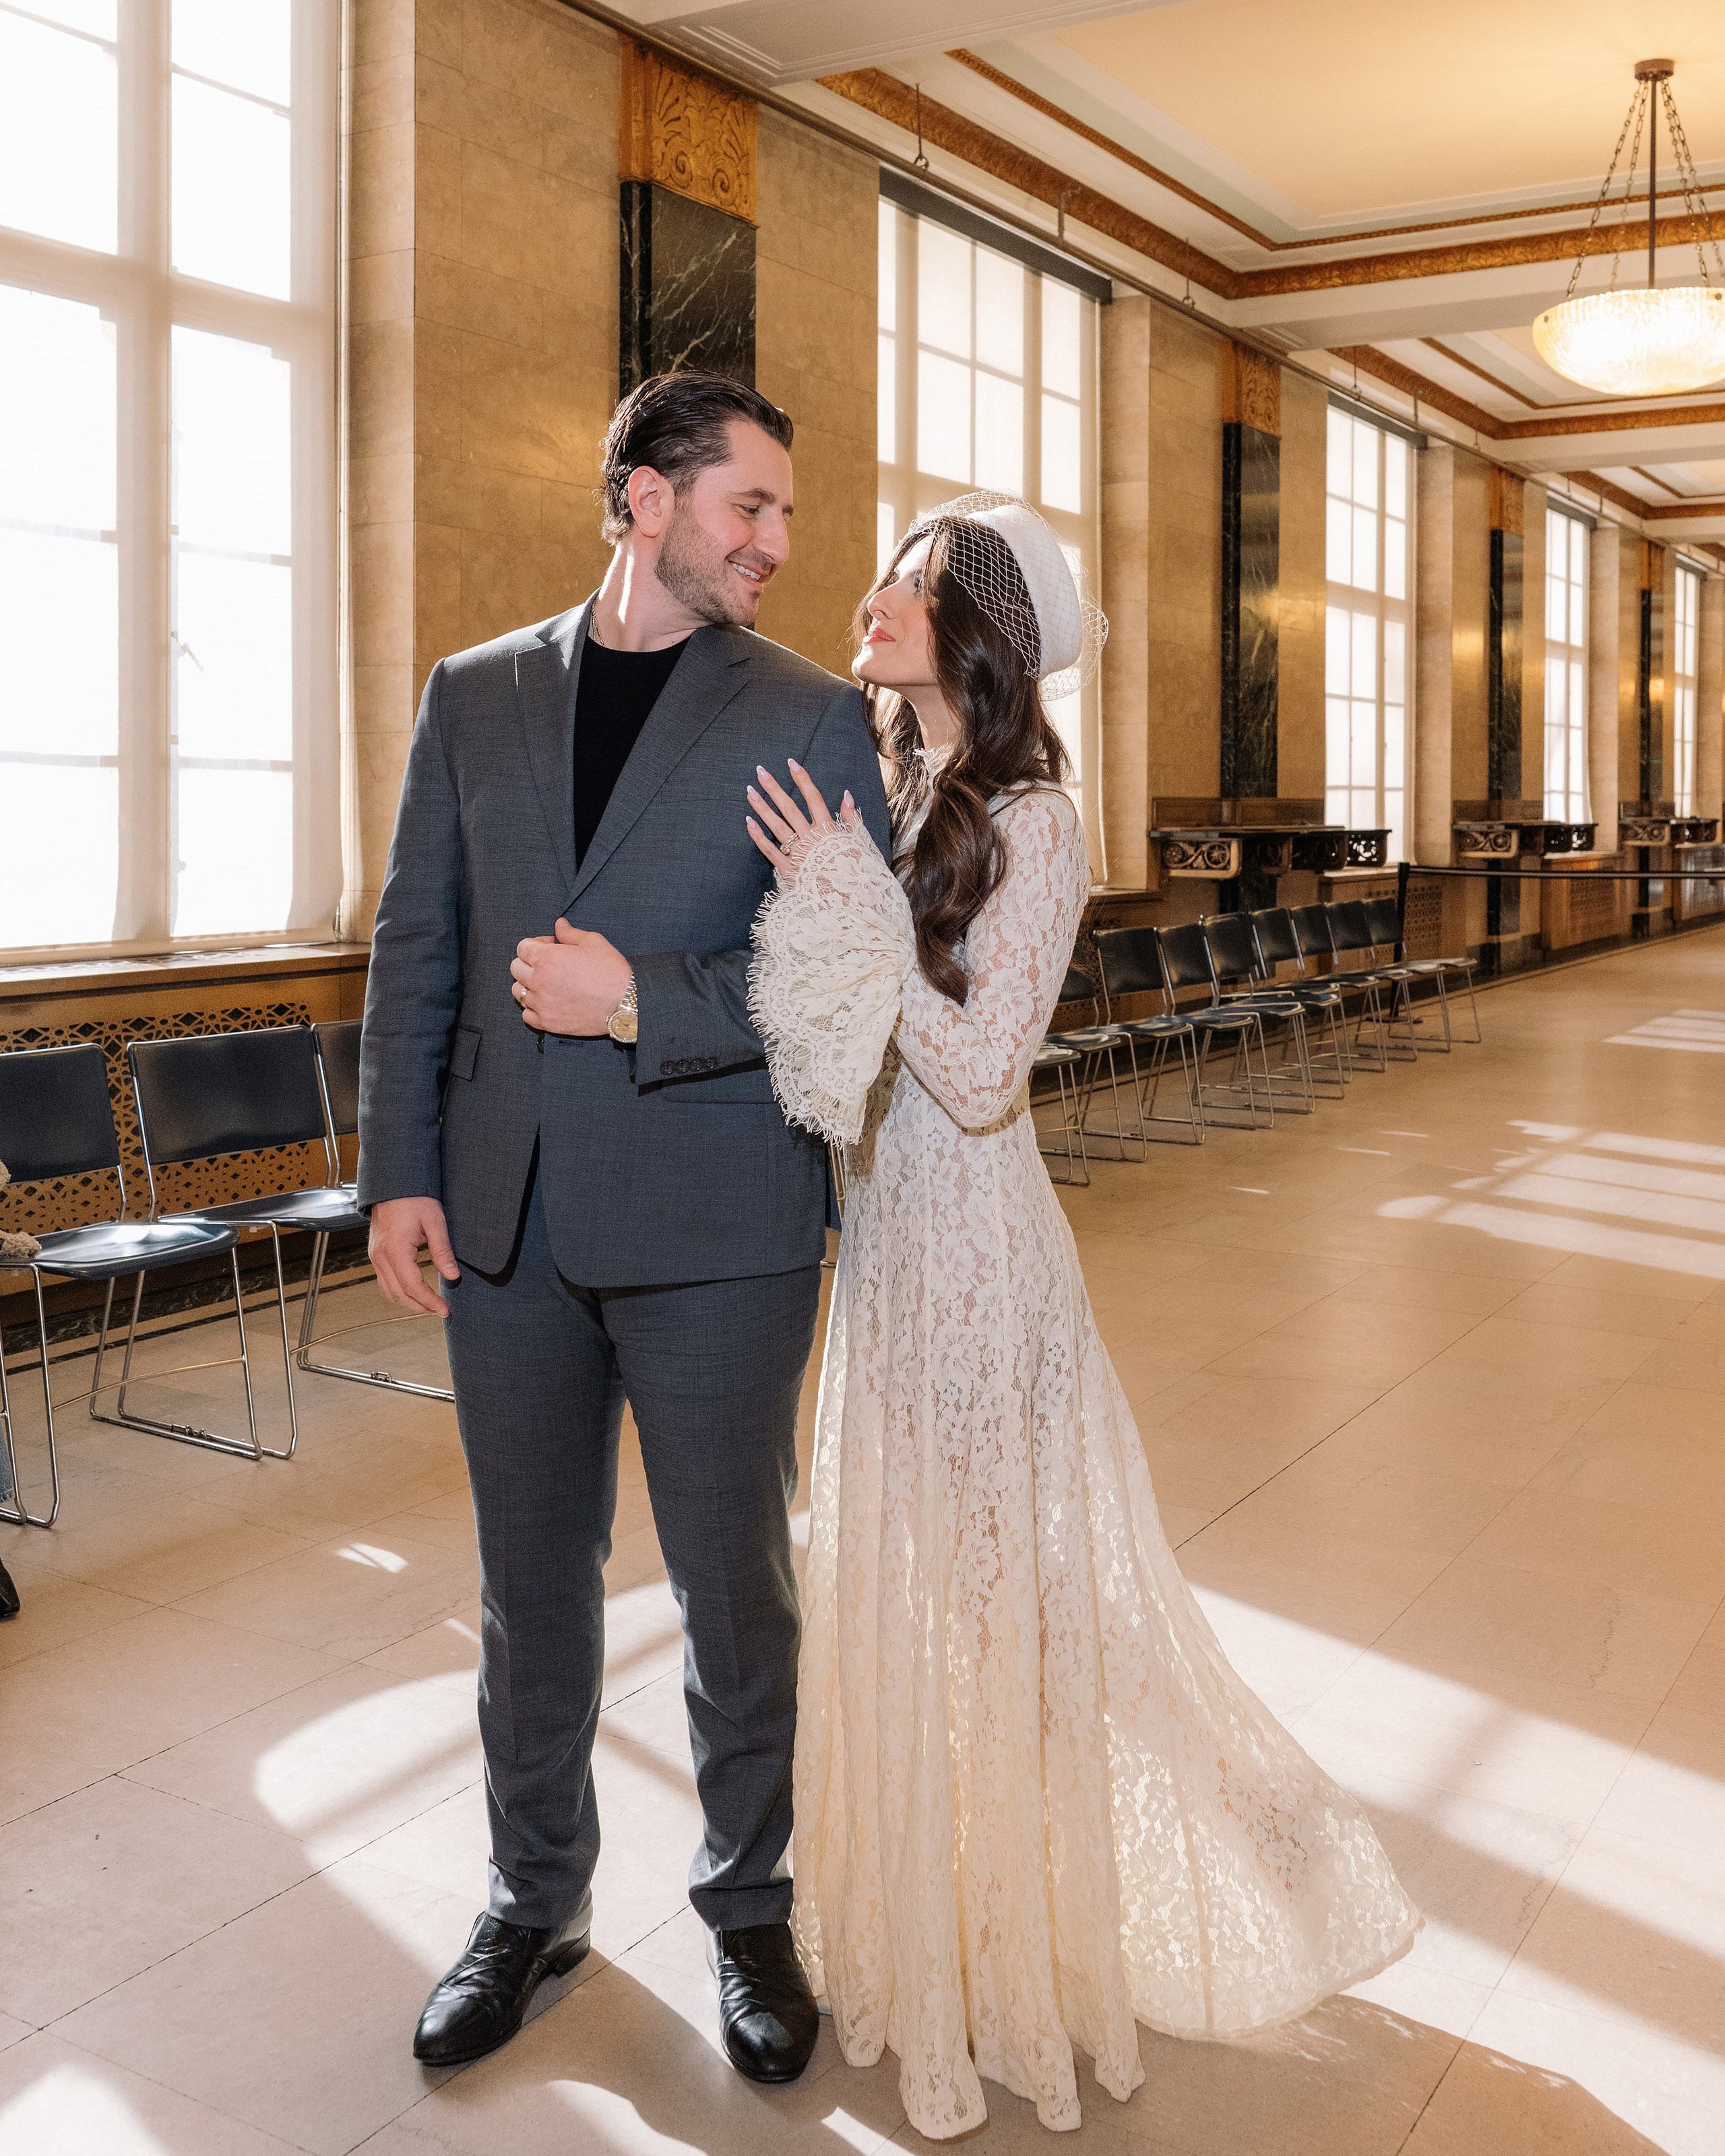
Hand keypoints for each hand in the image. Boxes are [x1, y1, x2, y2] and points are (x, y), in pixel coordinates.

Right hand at [369, 1196, 458, 1317]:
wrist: (394, 1183)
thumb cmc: (414, 1198)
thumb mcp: (435, 1222)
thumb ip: (443, 1251)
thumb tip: (453, 1276)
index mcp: (395, 1250)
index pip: (413, 1287)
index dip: (430, 1302)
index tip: (445, 1309)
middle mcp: (380, 1256)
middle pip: (399, 1294)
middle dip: (420, 1306)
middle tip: (440, 1311)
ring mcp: (375, 1255)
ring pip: (388, 1291)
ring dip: (408, 1302)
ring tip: (429, 1305)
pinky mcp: (376, 1253)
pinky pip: (384, 1280)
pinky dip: (398, 1291)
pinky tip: (413, 1291)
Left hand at [511, 920, 632, 1034]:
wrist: (625, 1004)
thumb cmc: (611, 971)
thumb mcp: (593, 942)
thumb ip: (570, 933)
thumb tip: (558, 924)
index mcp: (546, 958)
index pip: (522, 947)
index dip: (537, 944)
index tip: (551, 947)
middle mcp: (538, 980)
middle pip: (516, 968)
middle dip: (529, 962)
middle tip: (549, 965)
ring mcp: (541, 1003)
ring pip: (518, 991)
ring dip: (529, 985)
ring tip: (547, 984)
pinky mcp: (547, 1022)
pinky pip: (526, 1014)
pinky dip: (533, 1008)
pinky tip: (548, 1002)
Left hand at [745, 760, 859, 878]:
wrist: (848, 901)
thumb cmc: (855, 872)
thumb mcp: (859, 842)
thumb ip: (852, 817)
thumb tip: (846, 794)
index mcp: (828, 829)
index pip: (813, 798)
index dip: (802, 779)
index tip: (791, 763)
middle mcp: (810, 838)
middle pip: (789, 808)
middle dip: (774, 788)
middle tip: (760, 771)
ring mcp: (797, 854)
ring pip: (776, 826)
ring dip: (762, 808)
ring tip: (749, 791)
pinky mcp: (787, 870)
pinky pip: (769, 850)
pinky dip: (758, 837)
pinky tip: (748, 822)